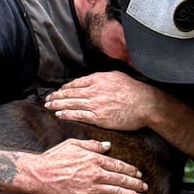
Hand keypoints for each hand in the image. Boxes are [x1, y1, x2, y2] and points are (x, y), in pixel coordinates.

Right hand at [21, 137, 147, 193]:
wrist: (38, 174)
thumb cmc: (54, 158)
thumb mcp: (73, 144)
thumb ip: (93, 145)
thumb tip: (108, 146)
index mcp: (94, 159)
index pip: (119, 166)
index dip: (131, 171)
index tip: (138, 174)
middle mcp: (96, 174)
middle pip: (121, 180)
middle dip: (135, 184)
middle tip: (144, 187)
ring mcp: (91, 188)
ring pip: (116, 192)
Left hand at [44, 72, 160, 131]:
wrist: (146, 104)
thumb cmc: (135, 91)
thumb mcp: (117, 76)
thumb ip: (103, 77)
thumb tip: (94, 79)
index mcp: (98, 79)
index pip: (76, 83)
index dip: (65, 88)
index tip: (59, 91)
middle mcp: (94, 90)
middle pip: (70, 93)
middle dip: (56, 96)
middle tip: (47, 99)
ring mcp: (96, 104)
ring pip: (71, 103)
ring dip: (57, 104)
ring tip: (49, 106)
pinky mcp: (99, 117)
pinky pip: (79, 115)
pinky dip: (67, 114)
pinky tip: (59, 114)